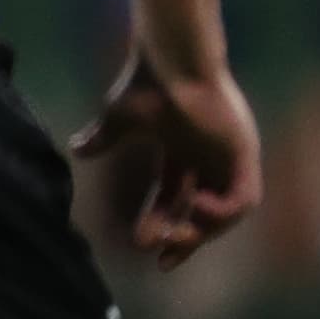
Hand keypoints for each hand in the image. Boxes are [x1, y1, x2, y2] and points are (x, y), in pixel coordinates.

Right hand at [72, 50, 262, 268]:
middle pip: (200, 212)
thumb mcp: (118, 119)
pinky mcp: (243, 154)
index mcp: (183, 150)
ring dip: (202, 230)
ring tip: (176, 235)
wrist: (172, 62)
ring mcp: (229, 156)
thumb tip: (76, 149)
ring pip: (226, 211)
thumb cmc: (146, 83)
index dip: (162, 225)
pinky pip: (243, 199)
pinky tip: (194, 209)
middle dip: (182, 238)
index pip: (176, 198)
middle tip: (161, 257)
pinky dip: (222, 213)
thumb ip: (102, 137)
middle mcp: (209, 157)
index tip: (146, 249)